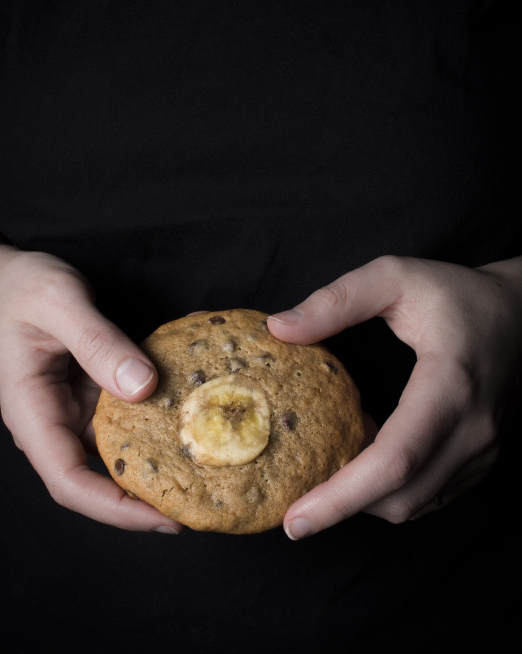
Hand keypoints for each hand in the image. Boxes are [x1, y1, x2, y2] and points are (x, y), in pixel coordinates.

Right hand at [0, 245, 181, 532]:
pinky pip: (128, 417)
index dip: (116, 509)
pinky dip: (158, 422)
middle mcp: (54, 420)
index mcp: (33, 412)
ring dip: (158, 461)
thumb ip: (98, 342)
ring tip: (207, 469)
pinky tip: (192, 420)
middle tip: (202, 501)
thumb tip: (143, 387)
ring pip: (117, 450)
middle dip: (147, 497)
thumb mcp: (58, 302)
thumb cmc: (19, 286)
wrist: (7, 273)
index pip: (70, 482)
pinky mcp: (94, 390)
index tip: (165, 517)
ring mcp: (75, 408)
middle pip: (98, 478)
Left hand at [268, 255, 521, 538]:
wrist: (520, 313)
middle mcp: (473, 430)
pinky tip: (372, 445)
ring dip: (368, 493)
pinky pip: (431, 493)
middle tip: (294, 493)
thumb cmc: (457, 294)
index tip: (295, 518)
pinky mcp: (484, 459)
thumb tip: (279, 329)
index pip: (394, 460)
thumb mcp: (394, 277)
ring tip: (340, 445)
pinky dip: (393, 485)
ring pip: (416, 503)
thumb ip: (337, 301)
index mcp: (449, 386)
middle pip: (402, 497)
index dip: (341, 496)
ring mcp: (484, 451)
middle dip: (342, 507)